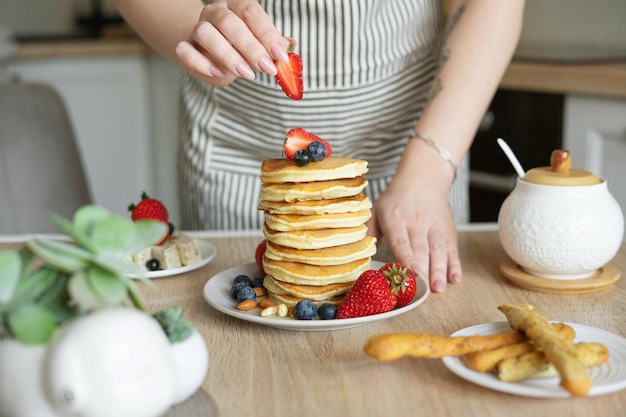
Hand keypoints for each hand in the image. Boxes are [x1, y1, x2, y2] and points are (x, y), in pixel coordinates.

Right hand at [174, 0, 289, 85]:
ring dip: (228, 55)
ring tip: (247, 73)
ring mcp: (197, 28)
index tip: (280, 55)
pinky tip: (219, 73)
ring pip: (205, 33)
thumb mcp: (260, 44)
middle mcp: (215, 12)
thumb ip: (274, 45)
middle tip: (267, 67)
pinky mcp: (185, 47)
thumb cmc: (240, 46)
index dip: (267, 33)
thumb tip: (290, 46)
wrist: (209, 50)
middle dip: (250, 46)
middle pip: (228, 21)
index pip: (250, 11)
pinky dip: (201, 63)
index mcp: (235, 5)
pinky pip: (185, 51)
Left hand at [366, 182, 461, 292]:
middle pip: (421, 249)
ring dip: (440, 270)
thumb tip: (359, 255)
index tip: (410, 271)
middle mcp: (417, 223)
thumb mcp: (377, 211)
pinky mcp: (448, 231)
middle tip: (424, 289)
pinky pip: (452, 248)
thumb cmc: (395, 201)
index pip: (401, 240)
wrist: (422, 180)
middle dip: (423, 269)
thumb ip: (369, 233)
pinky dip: (455, 264)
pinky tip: (455, 278)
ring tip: (439, 288)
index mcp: (396, 219)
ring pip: (438, 250)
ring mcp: (434, 227)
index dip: (406, 256)